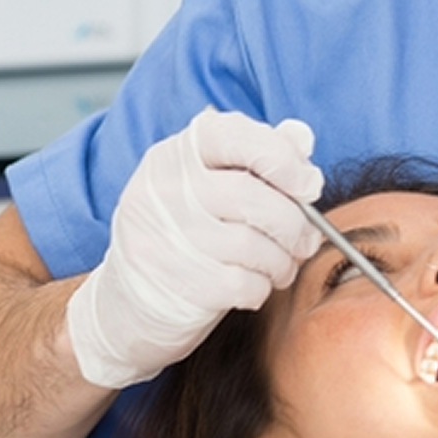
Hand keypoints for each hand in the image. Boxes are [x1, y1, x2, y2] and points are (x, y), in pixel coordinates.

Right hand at [66, 108, 324, 389]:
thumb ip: (260, 155)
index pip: (236, 136)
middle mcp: (163, 189)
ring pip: (253, 244)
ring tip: (283, 265)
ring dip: (283, 260)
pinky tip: (257, 284)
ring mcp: (164, 238)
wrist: (127, 301)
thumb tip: (302, 138)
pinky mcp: (174, 284)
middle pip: (252, 195)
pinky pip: (244, 284)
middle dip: (295, 223)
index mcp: (176, 154)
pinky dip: (262, 287)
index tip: (310, 185)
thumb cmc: (187, 232)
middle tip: (306, 239)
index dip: (283, 158)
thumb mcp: (213, 182)